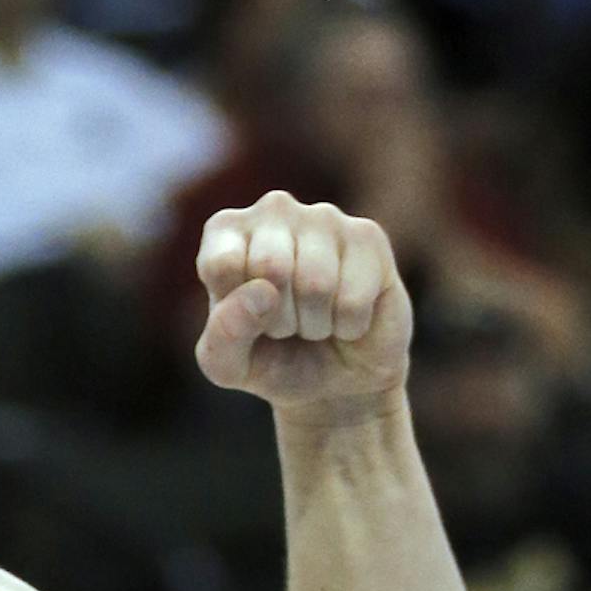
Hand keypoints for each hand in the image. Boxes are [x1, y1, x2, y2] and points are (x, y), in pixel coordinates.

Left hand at [194, 191, 412, 417]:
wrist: (337, 380)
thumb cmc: (273, 360)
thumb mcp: (228, 364)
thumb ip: (224, 336)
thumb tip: (260, 293)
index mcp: (225, 230)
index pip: (222, 264)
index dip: (237, 311)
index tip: (248, 317)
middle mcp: (273, 210)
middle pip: (271, 267)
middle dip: (279, 318)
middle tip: (286, 324)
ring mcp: (323, 217)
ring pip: (316, 282)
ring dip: (315, 323)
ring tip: (315, 320)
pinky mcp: (368, 236)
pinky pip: (353, 297)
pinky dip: (348, 326)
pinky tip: (347, 317)